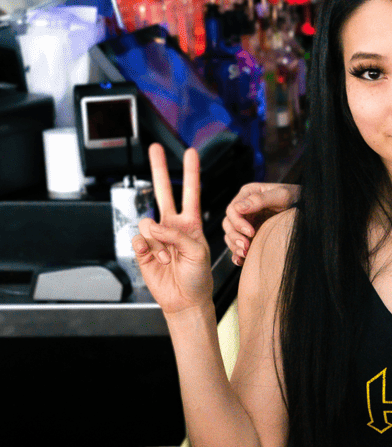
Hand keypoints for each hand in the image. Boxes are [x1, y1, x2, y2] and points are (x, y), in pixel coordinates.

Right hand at [132, 144, 211, 314]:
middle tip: (155, 148)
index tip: (190, 152)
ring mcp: (156, 236)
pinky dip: (148, 249)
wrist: (185, 298)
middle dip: (159, 169)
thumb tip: (153, 226)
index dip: (191, 173)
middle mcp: (172, 226)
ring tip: (169, 258)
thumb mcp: (198, 252)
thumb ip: (178, 236)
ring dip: (158, 242)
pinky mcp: (142, 249)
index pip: (191, 193)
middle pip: (163, 192)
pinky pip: (138, 239)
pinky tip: (157, 259)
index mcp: (191, 223)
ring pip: (148, 223)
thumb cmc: (198, 276)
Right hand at [223, 182, 298, 264]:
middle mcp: (245, 208)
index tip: (251, 232)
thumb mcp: (282, 195)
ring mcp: (247, 221)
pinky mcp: (252, 233)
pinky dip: (237, 253)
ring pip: (230, 235)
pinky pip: (238, 244)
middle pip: (228, 224)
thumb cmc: (296, 197)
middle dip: (235, 237)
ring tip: (245, 254)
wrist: (307, 206)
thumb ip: (260, 199)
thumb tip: (238, 207)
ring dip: (235, 246)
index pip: (232, 210)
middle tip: (246, 247)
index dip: (238, 223)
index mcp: (248, 194)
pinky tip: (241, 260)